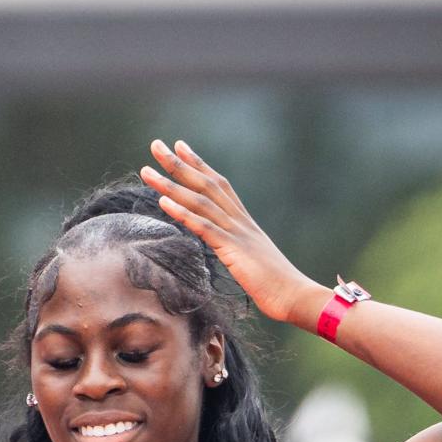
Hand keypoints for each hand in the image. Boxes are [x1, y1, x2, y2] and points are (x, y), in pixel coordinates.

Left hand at [139, 139, 315, 323]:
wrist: (295, 296)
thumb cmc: (276, 286)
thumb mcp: (252, 262)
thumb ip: (237, 250)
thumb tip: (227, 251)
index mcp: (244, 222)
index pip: (219, 184)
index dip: (199, 164)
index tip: (179, 146)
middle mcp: (239, 220)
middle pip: (206, 184)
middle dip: (179, 163)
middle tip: (155, 145)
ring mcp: (237, 233)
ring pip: (200, 201)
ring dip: (170, 184)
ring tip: (146, 171)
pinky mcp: (233, 249)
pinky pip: (204, 226)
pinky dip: (182, 212)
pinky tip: (163, 201)